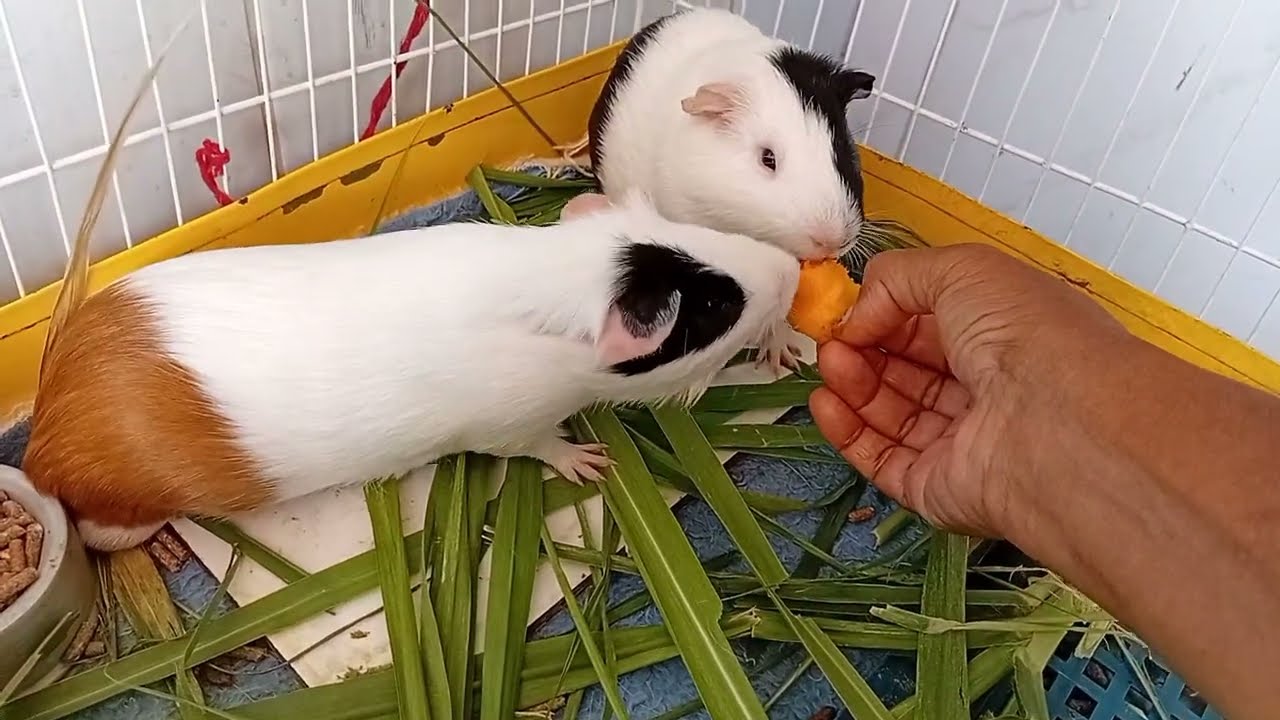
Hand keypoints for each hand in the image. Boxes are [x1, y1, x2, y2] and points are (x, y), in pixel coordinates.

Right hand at [808, 243, 1130, 537]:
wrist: (1055, 424)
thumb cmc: (1024, 335)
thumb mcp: (961, 271)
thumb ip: (897, 279)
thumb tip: (857, 316)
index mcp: (1003, 334)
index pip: (932, 323)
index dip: (886, 313)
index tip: (849, 309)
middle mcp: (986, 388)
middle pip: (907, 368)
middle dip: (864, 349)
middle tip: (833, 339)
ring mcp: (960, 441)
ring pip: (890, 413)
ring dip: (852, 384)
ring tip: (831, 364)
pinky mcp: (934, 486)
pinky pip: (880, 459)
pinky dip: (847, 431)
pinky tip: (826, 403)